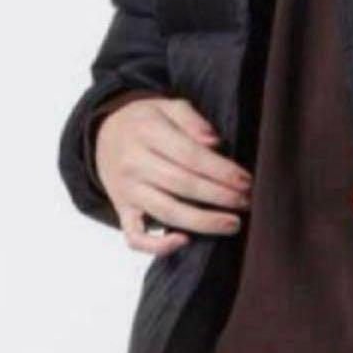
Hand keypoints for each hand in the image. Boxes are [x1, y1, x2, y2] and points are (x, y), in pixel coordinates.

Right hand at [95, 97, 252, 256]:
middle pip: (183, 185)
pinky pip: (134, 236)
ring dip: (203, 222)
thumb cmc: (147, 121)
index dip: (221, 171)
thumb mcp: (168, 107)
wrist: (104, 135)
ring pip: (166, 212)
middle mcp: (134, 163)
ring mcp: (127, 191)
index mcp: (147, 133)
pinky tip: (185, 241)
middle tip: (247, 201)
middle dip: (220, 196)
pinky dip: (157, 246)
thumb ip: (192, 120)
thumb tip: (214, 142)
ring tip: (233, 224)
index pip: (190, 156)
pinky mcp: (122, 211)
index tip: (246, 180)